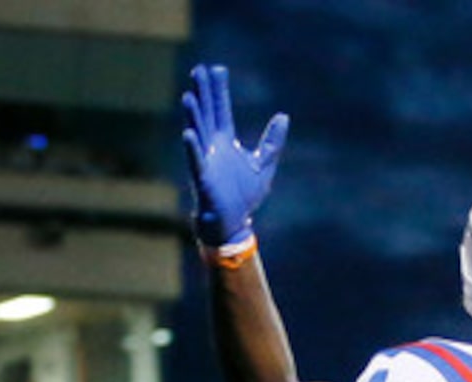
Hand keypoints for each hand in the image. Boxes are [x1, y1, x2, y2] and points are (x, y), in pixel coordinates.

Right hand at [179, 64, 287, 250]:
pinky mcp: (203, 179)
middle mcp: (213, 147)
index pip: (221, 109)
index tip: (216, 69)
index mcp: (225, 141)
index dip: (219, 90)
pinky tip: (188, 133)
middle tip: (197, 69)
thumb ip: (272, 141)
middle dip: (202, 93)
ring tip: (189, 96)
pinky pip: (196, 161)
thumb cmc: (244, 195)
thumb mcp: (263, 165)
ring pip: (198, 133)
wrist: (234, 223)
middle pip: (207, 114)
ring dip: (194, 115)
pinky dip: (193, 148)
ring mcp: (206, 161)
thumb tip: (284, 116)